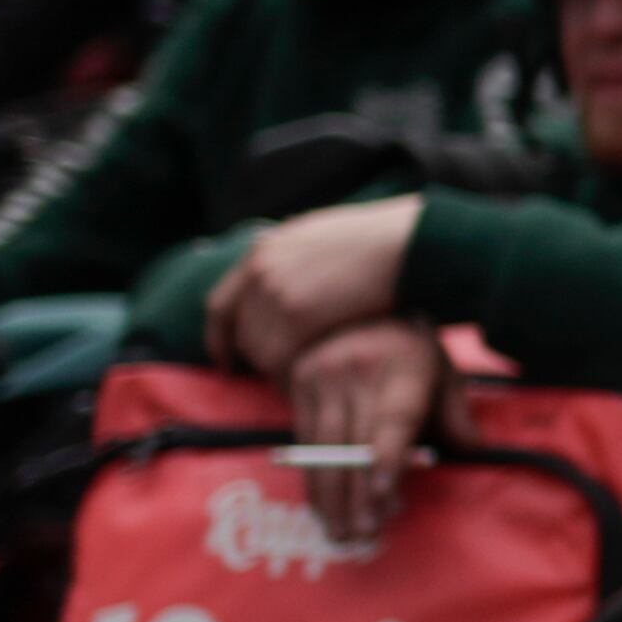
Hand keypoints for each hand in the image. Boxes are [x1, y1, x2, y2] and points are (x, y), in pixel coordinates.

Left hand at [205, 196, 425, 377]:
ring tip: (301, 383)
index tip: (227, 361)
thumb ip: (296, 260)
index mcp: (264, 251)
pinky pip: (280, 359)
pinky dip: (290, 376)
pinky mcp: (297, 315)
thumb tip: (289, 280)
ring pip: (260, 352)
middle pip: (243, 333)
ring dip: (277, 371)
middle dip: (258, 360)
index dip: (219, 339)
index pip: (221, 305)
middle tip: (280, 378)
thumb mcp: (322, 239)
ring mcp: (276, 293)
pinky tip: (309, 382)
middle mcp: (261, 271)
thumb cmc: (379, 242)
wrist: (402, 243)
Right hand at [281, 318, 453, 539]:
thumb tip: (476, 453)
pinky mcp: (298, 380)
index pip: (393, 420)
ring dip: (331, 497)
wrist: (366, 303)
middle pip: (355, 444)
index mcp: (403, 367)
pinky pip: (305, 440)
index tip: (383, 495)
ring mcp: (323, 374)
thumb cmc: (415, 351)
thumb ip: (457, 416)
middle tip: (363, 535)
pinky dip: (313, 478)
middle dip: (358, 496)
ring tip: (341, 533)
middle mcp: (358, 370)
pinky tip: (322, 507)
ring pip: (324, 448)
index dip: (387, 459)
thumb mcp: (445, 374)